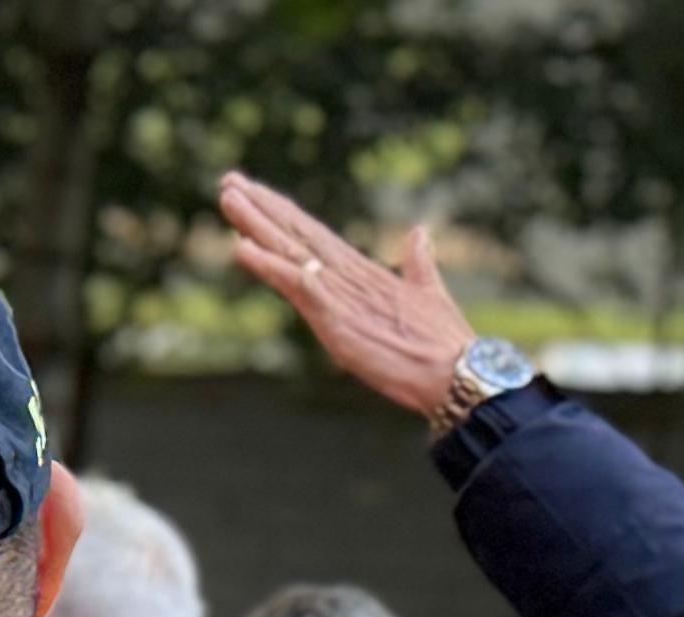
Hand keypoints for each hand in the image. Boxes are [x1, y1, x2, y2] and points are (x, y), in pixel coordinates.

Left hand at [218, 171, 474, 419]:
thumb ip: (420, 261)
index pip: (313, 235)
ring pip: (289, 251)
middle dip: (261, 208)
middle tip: (228, 181)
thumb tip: (420, 232)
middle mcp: (345, 275)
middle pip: (296, 234)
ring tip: (228, 197)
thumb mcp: (427, 293)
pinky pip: (295, 286)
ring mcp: (338, 294)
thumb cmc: (442, 340)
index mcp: (361, 272)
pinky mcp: (334, 317)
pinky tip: (241, 248)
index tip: (255, 193)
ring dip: (256, 225)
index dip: (283, 213)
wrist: (455, 369)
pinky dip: (268, 266)